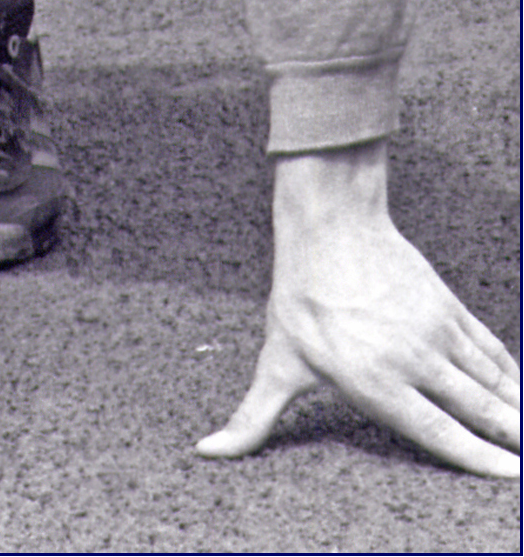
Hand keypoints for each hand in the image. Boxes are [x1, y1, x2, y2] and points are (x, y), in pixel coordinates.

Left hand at [196, 141, 519, 476]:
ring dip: (517, 410)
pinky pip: (488, 346)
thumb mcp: (276, 361)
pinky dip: (509, 372)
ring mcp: (435, 331)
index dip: (478, 460)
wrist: (330, 223)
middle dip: (512, 441)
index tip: (510, 478)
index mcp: (376, 384)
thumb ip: (252, 418)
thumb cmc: (301, 296)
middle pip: (477, 412)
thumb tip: (208, 451)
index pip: (438, 434)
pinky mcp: (447, 305)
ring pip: (490, 381)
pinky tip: (519, 389)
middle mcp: (413, 361)